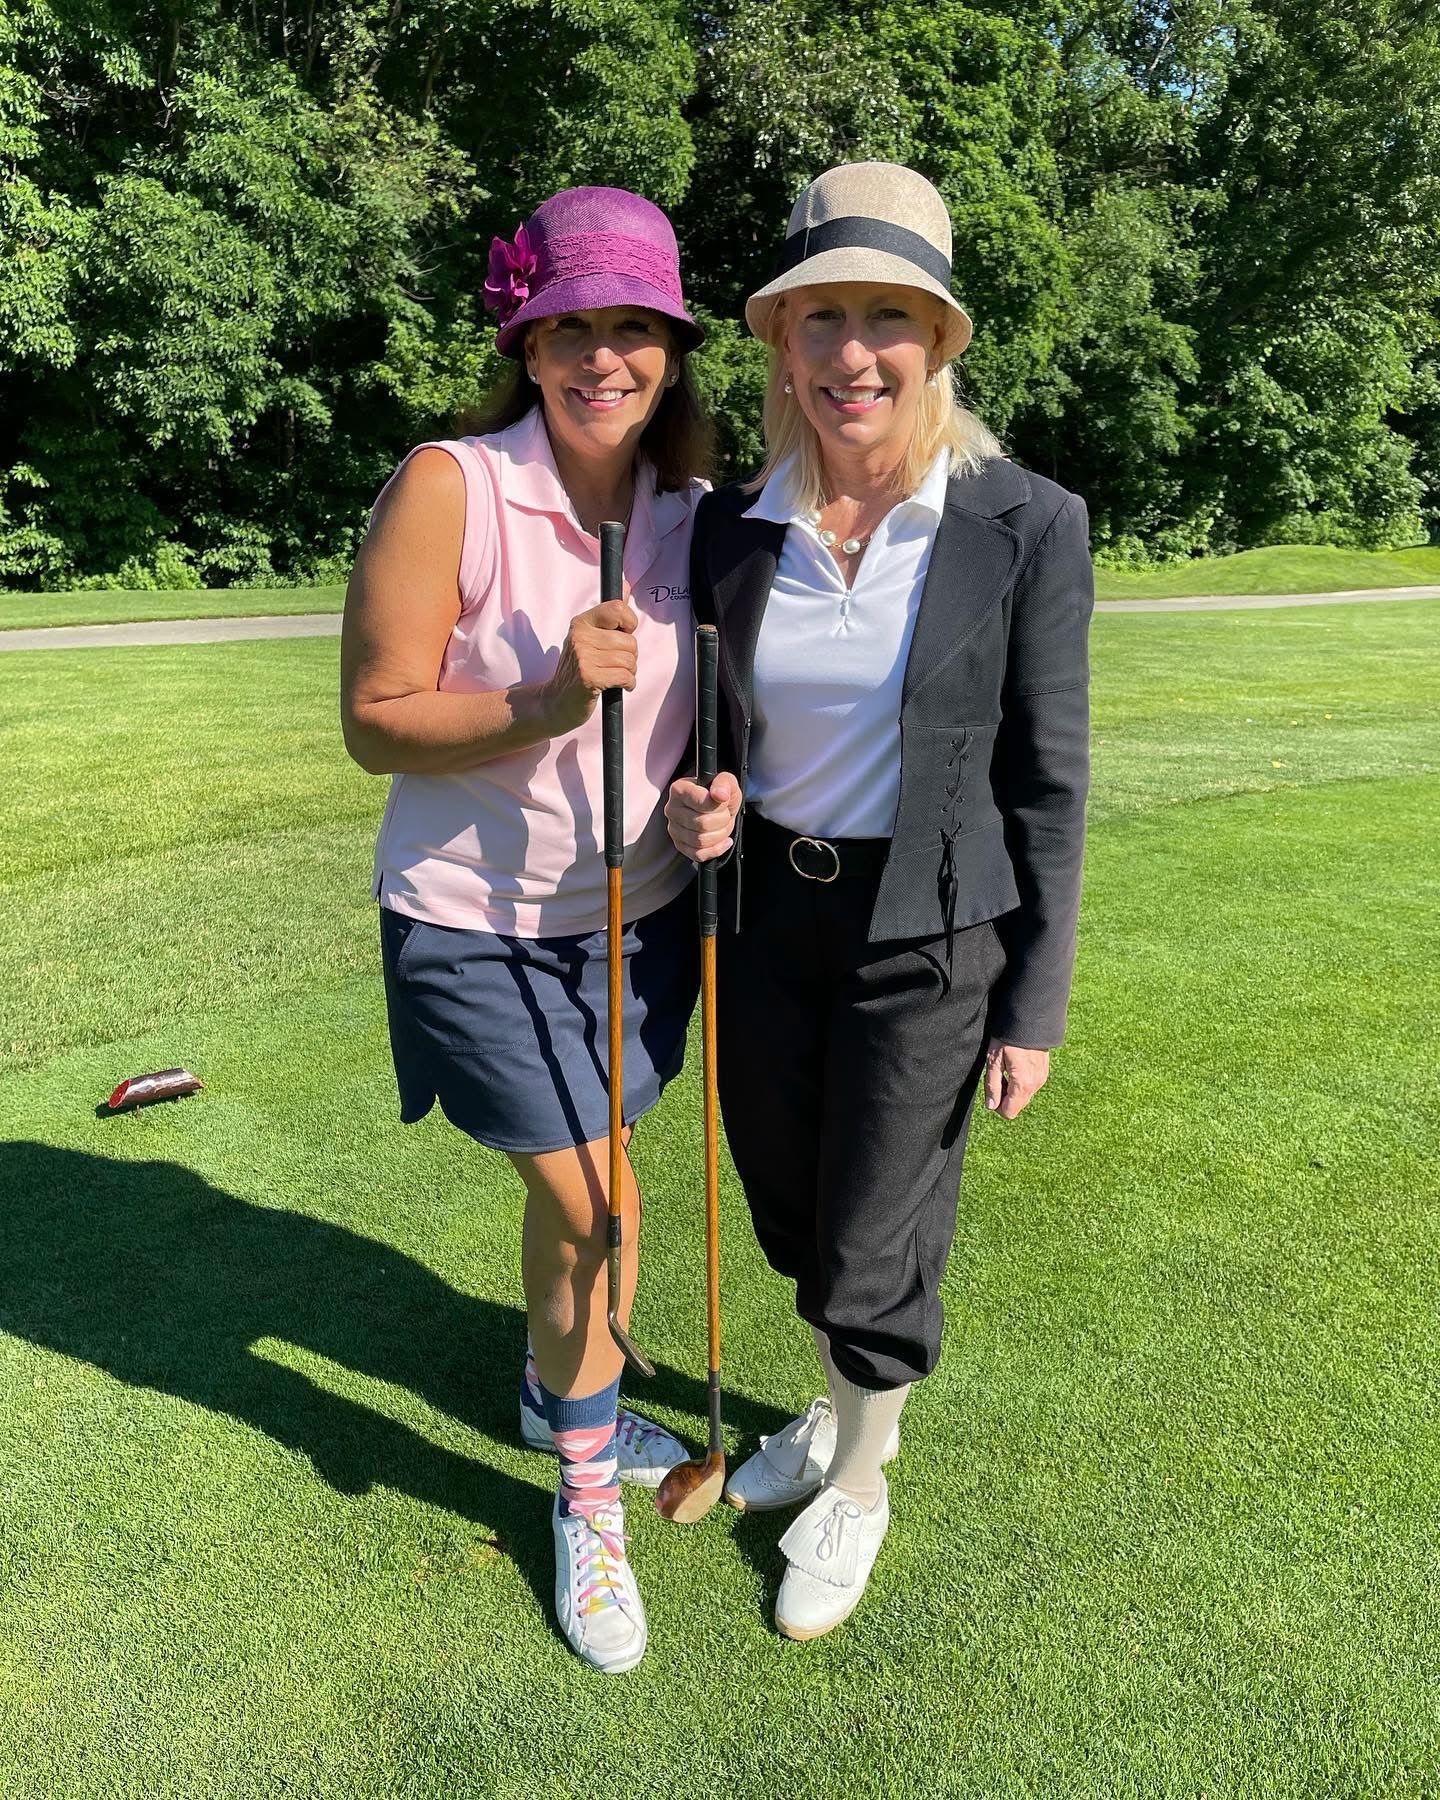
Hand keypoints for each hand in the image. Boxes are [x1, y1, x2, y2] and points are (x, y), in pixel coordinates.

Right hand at [542, 596, 638, 732]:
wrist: (556, 702)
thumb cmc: (578, 669)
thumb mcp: (590, 637)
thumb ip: (610, 613)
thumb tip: (626, 585)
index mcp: (581, 623)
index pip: (617, 608)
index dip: (630, 624)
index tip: (623, 635)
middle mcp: (580, 636)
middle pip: (629, 641)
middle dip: (630, 656)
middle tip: (616, 664)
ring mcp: (583, 657)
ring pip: (629, 660)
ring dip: (629, 672)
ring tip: (615, 675)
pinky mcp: (588, 678)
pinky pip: (625, 676)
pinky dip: (628, 684)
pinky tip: (618, 686)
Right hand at [666, 771, 741, 861]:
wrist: (717, 808)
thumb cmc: (719, 795)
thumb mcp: (726, 782)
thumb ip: (724, 783)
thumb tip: (720, 794)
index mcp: (679, 790)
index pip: (702, 802)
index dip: (719, 805)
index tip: (723, 801)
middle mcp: (672, 809)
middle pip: (702, 824)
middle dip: (722, 821)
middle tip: (724, 814)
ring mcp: (674, 829)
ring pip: (701, 841)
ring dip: (720, 835)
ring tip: (722, 825)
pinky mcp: (679, 845)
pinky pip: (698, 855)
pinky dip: (716, 849)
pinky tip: (723, 840)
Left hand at [984, 1044, 1049, 1119]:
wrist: (1028, 1020)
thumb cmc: (1008, 1038)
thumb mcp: (993, 1061)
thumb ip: (992, 1085)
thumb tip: (991, 1106)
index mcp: (1022, 1084)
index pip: (1009, 1112)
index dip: (997, 1106)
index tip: (992, 1090)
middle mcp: (1035, 1084)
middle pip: (1018, 1105)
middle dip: (1005, 1097)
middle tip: (998, 1076)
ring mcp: (1042, 1078)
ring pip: (1024, 1096)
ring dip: (1013, 1089)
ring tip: (1006, 1069)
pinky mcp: (1044, 1072)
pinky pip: (1031, 1086)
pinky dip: (1022, 1082)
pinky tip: (1016, 1066)